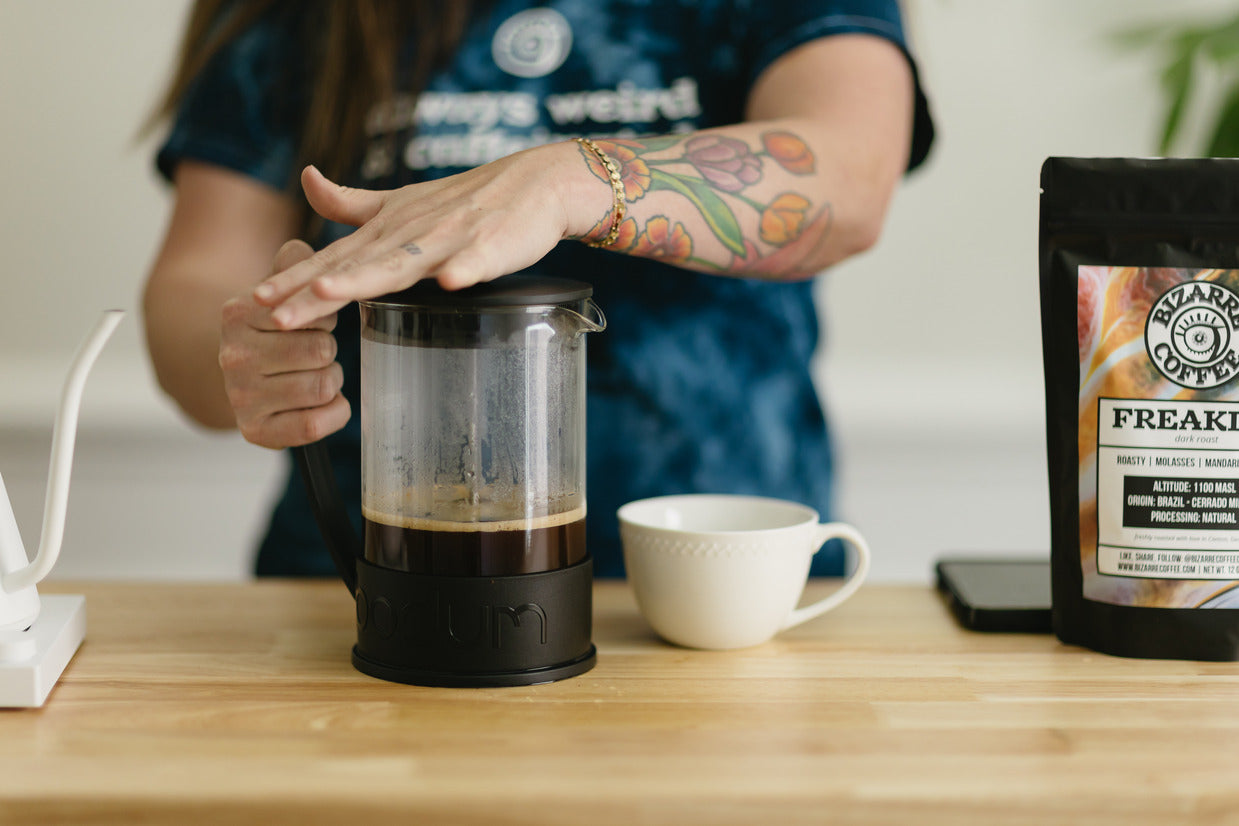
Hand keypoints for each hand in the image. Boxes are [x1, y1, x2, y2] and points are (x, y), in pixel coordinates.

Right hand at [219, 240, 350, 447]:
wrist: (239, 374)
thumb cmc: (270, 328)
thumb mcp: (276, 290)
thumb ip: (292, 263)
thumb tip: (300, 250)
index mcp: (238, 314)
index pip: (312, 313)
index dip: (325, 319)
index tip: (314, 322)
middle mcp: (234, 358)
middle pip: (322, 351)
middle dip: (329, 351)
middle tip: (314, 353)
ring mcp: (242, 398)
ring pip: (323, 386)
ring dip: (331, 381)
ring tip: (313, 374)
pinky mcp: (254, 432)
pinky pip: (316, 425)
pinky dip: (334, 413)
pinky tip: (323, 403)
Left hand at [253, 142, 590, 329]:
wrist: (533, 184)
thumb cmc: (468, 199)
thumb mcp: (401, 201)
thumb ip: (352, 201)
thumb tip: (306, 180)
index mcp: (386, 230)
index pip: (333, 259)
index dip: (295, 279)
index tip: (256, 300)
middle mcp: (409, 234)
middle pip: (355, 267)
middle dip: (313, 292)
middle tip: (273, 315)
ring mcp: (449, 239)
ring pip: (404, 263)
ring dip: (368, 277)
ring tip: (332, 294)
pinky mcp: (490, 247)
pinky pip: (476, 261)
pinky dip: (464, 269)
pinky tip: (451, 283)